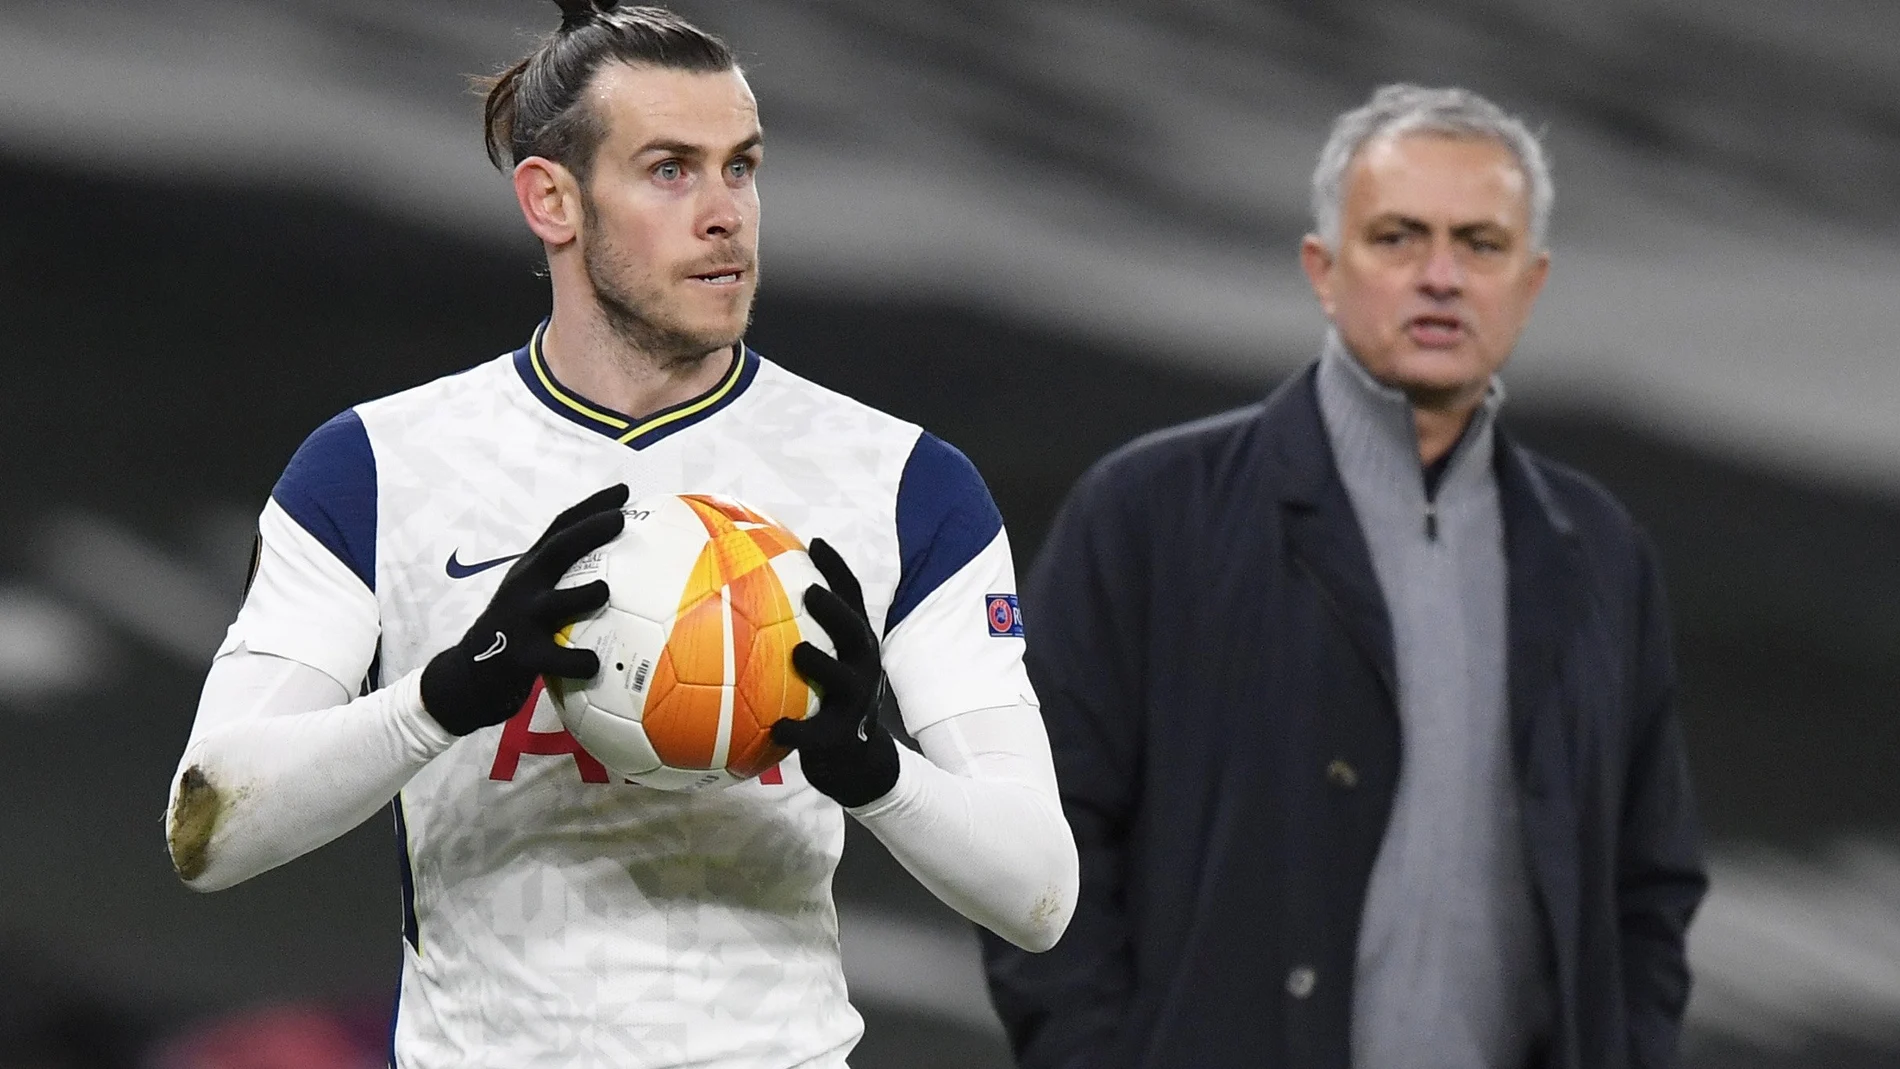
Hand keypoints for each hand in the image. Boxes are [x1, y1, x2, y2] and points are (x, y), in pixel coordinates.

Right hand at [420, 484, 627, 735]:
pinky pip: (553, 659)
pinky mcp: (520, 655)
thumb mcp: (534, 597)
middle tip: (619, 519)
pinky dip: (576, 660)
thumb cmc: (518, 632)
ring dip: (581, 595)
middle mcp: (524, 586)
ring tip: (605, 591)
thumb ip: (566, 582)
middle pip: (555, 551)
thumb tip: (624, 573)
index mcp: (531, 569)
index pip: (561, 528)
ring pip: (552, 603)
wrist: (471, 674)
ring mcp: (520, 619)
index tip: (624, 491)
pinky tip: (595, 663)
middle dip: (588, 531)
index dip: (591, 506)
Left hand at [772, 538, 899, 807]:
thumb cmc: (827, 702)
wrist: (856, 761)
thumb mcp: (825, 665)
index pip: (852, 599)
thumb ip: (796, 634)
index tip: (814, 542)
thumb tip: (744, 597)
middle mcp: (862, 668)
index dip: (836, 569)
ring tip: (799, 651)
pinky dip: (798, 731)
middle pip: (855, 633)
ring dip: (823, 664)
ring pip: (844, 680)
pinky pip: (818, 734)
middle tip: (810, 593)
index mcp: (855, 646)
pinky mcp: (842, 736)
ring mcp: (855, 702)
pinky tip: (776, 728)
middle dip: (836, 611)